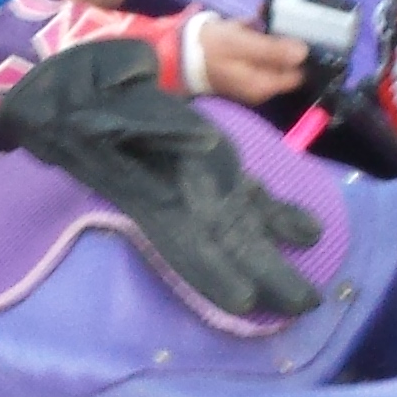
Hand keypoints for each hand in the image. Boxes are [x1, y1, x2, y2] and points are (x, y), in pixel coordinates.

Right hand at [0, 40, 323, 319]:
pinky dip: (281, 216)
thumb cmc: (90, 99)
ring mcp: (201, 185)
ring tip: (313, 294)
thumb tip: (205, 143)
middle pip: (230, 248)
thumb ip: (157, 130)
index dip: (215, 274)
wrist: (83, 89)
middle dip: (266, 278)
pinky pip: (253, 199)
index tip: (245, 300)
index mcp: (155, 193)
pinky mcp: (217, 168)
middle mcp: (183, 199)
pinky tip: (310, 232)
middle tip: (305, 307)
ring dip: (278, 261)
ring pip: (247, 230)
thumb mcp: (111, 111)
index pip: (188, 245)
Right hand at [191, 18, 315, 105]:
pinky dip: (259, 34)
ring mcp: (250, 74)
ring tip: (271, 12)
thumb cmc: (210, 48)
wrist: (176, 50)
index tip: (309, 32)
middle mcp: (260, 85)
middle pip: (286, 63)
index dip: (306, 55)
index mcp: (264, 85)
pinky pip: (258, 49)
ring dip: (273, 34)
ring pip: (272, 53)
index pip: (299, 74)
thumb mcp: (242, 45)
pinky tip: (257, 16)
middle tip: (289, 16)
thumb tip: (304, 52)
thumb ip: (274, 50)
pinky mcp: (241, 63)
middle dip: (288, 40)